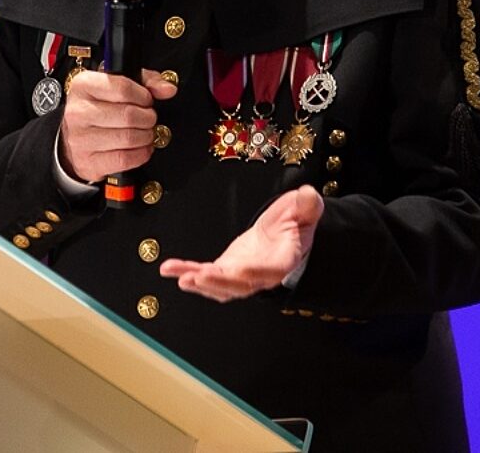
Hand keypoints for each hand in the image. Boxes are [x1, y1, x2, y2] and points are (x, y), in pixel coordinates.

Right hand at [57, 69, 176, 183]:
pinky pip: (124, 159)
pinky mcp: (88, 161)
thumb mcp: (118, 84)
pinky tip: (141, 147)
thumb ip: (147, 81)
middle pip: (128, 115)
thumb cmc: (98, 108)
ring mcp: (81, 138)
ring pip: (129, 138)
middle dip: (147, 117)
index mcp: (83, 86)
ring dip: (146, 136)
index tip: (146, 100)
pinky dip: (140, 154)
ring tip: (145, 132)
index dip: (143, 95)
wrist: (74, 136)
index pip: (122, 88)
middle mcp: (78, 112)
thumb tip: (168, 89)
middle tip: (148, 118)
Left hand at [158, 185, 323, 301]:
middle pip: (241, 285)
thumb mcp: (304, 209)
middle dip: (219, 283)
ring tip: (180, 277)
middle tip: (198, 277)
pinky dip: (188, 273)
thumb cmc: (296, 222)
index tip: (240, 270)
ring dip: (200, 284)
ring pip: (221, 287)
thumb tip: (309, 193)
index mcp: (283, 259)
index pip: (271, 270)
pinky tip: (170, 269)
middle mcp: (262, 274)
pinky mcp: (227, 270)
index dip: (256, 273)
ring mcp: (242, 275)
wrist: (284, 233)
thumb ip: (307, 204)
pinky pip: (207, 276)